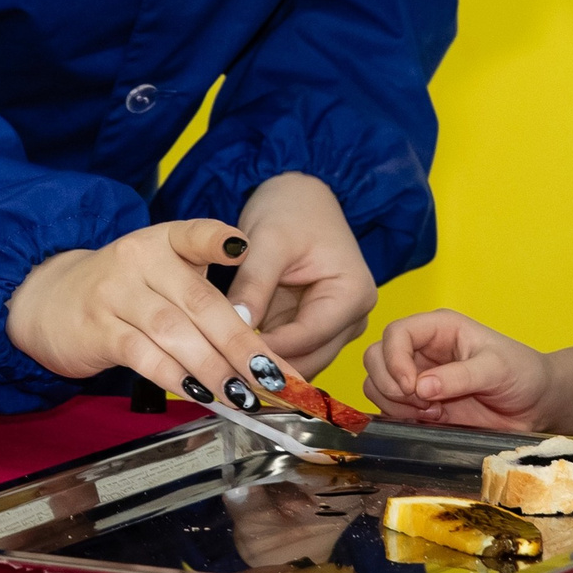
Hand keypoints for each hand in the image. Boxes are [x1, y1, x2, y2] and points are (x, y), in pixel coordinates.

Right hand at [5, 219, 276, 407]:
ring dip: (214, 369)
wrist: (48, 300)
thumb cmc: (124, 293)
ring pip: (175, 333)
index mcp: (162, 241)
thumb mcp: (160, 275)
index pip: (194, 234)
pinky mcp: (98, 329)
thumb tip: (257, 350)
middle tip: (274, 378)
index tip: (245, 249)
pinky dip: (175, 377)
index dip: (218, 240)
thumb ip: (202, 296)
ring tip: (244, 396)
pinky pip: (144, 356)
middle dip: (243, 345)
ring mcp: (116, 294)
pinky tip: (200, 395)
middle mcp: (140, 261)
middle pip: (201, 304)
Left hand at [230, 173, 375, 375]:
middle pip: (308, 359)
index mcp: (352, 294)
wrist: (299, 196)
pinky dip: (262, 357)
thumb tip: (236, 327)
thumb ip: (253, 284)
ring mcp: (335, 327)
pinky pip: (287, 353)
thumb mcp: (268, 241)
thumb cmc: (291, 209)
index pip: (307, 337)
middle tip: (220, 376)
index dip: (267, 351)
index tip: (227, 361)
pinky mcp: (314, 329)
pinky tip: (231, 362)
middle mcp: (352, 318)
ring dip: (263, 369)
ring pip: (297, 363)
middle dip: (266, 369)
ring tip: (221, 374)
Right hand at [361, 309, 553, 431]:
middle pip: (376, 357)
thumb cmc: (523, 374)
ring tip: (433, 412)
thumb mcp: (497, 369)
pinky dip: (400, 418)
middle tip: (424, 403)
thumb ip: (460, 376)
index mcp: (439, 329)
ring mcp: (418, 377)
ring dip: (395, 404)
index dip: (394, 359)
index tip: (412, 387)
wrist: (536, 405)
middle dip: (390, 384)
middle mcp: (422, 350)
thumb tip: (421, 387)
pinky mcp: (419, 404)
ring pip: (377, 384)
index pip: (396, 333)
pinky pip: (390, 409)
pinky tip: (432, 420)